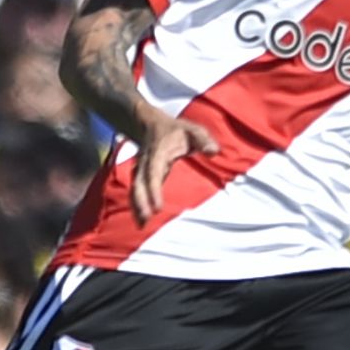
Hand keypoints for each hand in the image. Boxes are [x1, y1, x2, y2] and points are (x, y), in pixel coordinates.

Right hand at [119, 99, 220, 226]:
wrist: (150, 124)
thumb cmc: (176, 130)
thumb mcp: (192, 130)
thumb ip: (203, 139)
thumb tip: (213, 151)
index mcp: (157, 153)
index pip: (153, 173)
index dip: (153, 190)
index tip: (157, 208)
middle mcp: (146, 163)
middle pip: (140, 184)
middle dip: (140, 202)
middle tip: (145, 220)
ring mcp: (141, 170)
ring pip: (135, 189)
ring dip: (137, 207)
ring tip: (141, 225)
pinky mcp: (142, 177)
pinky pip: (136, 192)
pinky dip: (136, 206)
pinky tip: (141, 222)